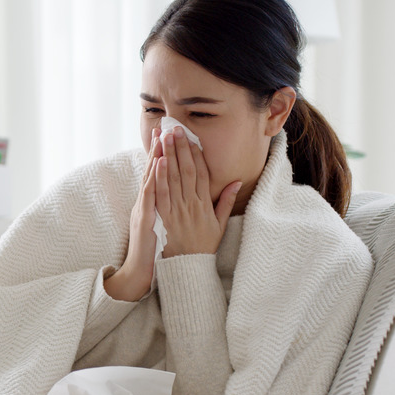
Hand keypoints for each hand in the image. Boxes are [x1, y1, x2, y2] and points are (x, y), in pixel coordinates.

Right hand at [104, 128, 162, 301]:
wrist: (143, 272)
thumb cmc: (159, 252)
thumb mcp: (169, 227)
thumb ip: (176, 211)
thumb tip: (189, 197)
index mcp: (158, 202)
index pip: (164, 173)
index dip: (168, 153)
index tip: (172, 134)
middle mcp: (150, 201)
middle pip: (157, 169)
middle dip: (162, 146)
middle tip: (166, 124)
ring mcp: (146, 207)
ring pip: (153, 176)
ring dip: (157, 154)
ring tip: (162, 134)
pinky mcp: (145, 215)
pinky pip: (151, 192)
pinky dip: (155, 176)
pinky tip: (160, 161)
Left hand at [156, 126, 241, 257]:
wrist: (187, 267)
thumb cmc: (203, 246)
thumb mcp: (220, 225)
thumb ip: (226, 202)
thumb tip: (236, 181)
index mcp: (205, 204)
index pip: (201, 173)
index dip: (196, 154)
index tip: (192, 138)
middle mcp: (191, 204)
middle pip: (186, 170)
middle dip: (181, 148)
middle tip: (176, 128)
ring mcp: (177, 210)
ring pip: (173, 178)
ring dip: (169, 155)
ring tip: (165, 137)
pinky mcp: (163, 217)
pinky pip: (161, 193)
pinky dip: (159, 176)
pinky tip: (158, 161)